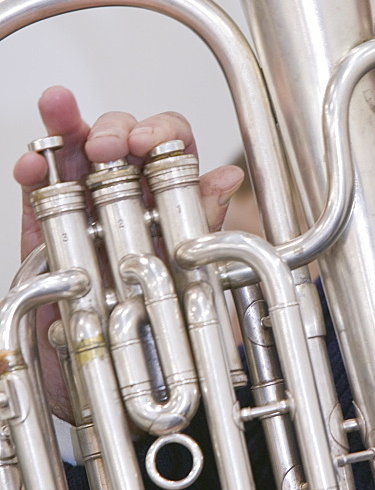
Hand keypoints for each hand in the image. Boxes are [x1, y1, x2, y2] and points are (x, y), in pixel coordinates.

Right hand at [13, 86, 244, 420]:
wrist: (120, 383)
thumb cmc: (164, 326)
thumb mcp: (192, 274)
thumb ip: (203, 223)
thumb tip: (228, 177)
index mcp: (173, 199)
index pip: (172, 146)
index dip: (162, 132)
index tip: (148, 142)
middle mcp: (132, 197)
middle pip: (122, 139)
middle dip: (114, 127)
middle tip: (106, 145)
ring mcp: (87, 209)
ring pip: (76, 151)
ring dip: (66, 123)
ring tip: (57, 107)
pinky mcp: (47, 231)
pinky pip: (39, 193)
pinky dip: (33, 171)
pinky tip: (30, 162)